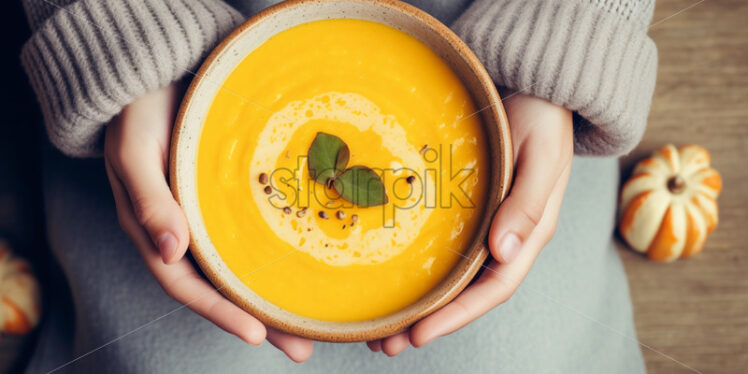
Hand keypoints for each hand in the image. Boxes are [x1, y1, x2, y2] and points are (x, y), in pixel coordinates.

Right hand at [104, 85, 313, 361]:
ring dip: (274, 297)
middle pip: (222, 287)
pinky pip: (255, 231)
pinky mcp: (232, 194)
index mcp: (155, 230)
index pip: (187, 284)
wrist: (155, 72)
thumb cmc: (138, 111)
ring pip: (243, 265)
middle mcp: (185, 231)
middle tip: (302, 346)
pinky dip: (277, 251)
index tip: (258, 336)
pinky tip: (307, 265)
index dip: (220, 313)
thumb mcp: (135, 151)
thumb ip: (148, 199)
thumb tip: (168, 251)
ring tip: (314, 323)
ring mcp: (209, 215)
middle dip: (260, 320)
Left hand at [367, 93, 573, 355]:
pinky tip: (396, 278)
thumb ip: (528, 202)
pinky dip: (422, 271)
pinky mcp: (470, 208)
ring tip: (382, 327)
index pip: (494, 288)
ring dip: (421, 304)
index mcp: (528, 233)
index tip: (419, 334)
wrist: (536, 86)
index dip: (458, 315)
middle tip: (386, 343)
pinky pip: (445, 248)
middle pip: (468, 293)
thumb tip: (504, 249)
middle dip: (431, 322)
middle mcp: (506, 236)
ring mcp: (487, 223)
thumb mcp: (542, 156)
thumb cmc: (543, 117)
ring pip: (454, 276)